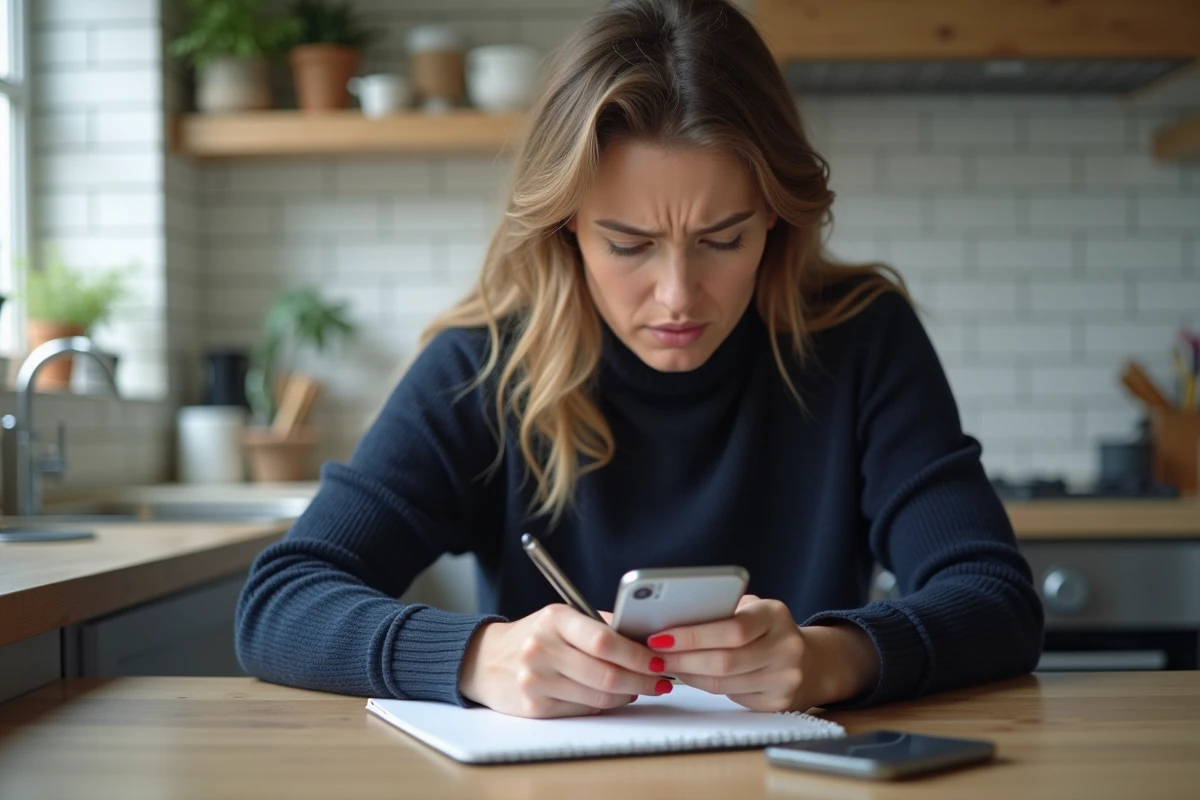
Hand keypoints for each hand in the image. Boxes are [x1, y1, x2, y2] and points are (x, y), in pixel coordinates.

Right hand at [459, 605, 670, 717]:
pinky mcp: (535, 707)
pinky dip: (604, 704)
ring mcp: (536, 680)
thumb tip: (645, 638)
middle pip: (606, 673)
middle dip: (641, 679)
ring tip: (640, 687)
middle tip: (660, 680)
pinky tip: (613, 696)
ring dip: (628, 694)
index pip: (604, 640)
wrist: (485, 661)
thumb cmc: (533, 636)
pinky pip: (583, 709)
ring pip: (598, 695)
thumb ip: (599, 624)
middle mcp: (541, 649)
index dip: (637, 654)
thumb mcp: (561, 618)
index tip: (658, 659)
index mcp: (554, 620)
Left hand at [649, 595, 879, 711]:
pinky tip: (686, 676)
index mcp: (775, 615)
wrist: (811, 662)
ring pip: (723, 683)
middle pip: (725, 661)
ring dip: (687, 674)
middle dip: (682, 658)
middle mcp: (786, 648)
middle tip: (652, 655)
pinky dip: (702, 686)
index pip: (732, 629)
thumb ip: (721, 609)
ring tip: (662, 664)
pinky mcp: (777, 704)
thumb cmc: (767, 629)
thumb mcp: (752, 609)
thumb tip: (665, 612)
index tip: (659, 635)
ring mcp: (785, 679)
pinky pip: (730, 697)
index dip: (692, 635)